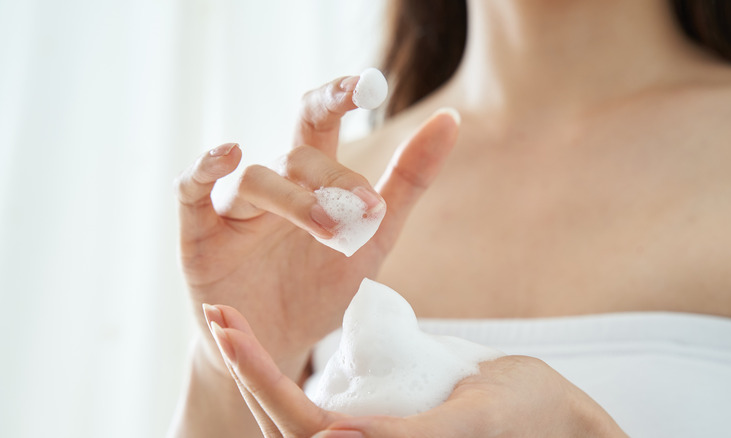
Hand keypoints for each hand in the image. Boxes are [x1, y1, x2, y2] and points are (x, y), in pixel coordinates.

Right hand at [175, 74, 459, 379]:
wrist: (277, 348)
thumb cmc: (321, 288)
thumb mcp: (375, 236)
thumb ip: (408, 180)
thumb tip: (450, 119)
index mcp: (310, 181)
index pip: (318, 122)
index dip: (338, 97)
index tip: (367, 84)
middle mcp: (272, 187)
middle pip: (294, 153)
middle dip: (331, 177)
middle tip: (363, 207)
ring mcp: (233, 210)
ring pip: (256, 179)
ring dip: (295, 199)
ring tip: (331, 228)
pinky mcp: (199, 238)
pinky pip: (191, 192)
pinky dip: (203, 170)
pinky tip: (227, 154)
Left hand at [204, 304, 626, 437]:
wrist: (555, 416)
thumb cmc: (527, 419)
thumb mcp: (470, 422)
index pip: (301, 430)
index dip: (261, 380)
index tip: (229, 329)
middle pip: (286, 426)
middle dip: (248, 372)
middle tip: (219, 315)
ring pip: (294, 421)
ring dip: (259, 375)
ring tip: (232, 326)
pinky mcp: (378, 430)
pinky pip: (319, 412)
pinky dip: (288, 381)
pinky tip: (271, 351)